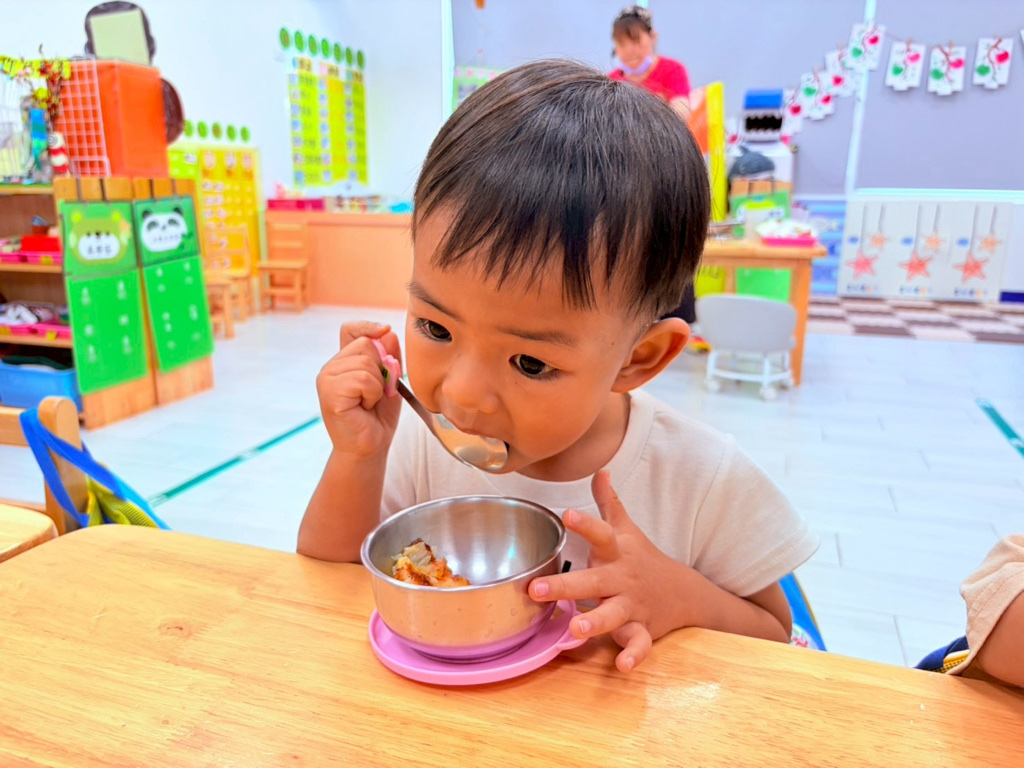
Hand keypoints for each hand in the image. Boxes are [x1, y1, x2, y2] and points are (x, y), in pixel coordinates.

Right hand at [316, 321, 402, 458]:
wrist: (370, 446)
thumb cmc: (378, 416)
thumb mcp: (390, 380)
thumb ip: (389, 355)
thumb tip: (386, 332)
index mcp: (344, 361)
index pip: (351, 329)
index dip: (368, 326)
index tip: (384, 331)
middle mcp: (332, 367)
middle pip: (366, 345)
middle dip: (382, 369)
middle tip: (376, 393)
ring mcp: (327, 378)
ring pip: (366, 362)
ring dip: (378, 386)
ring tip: (368, 402)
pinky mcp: (330, 392)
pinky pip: (363, 379)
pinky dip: (372, 394)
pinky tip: (364, 408)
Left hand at [528, 471, 688, 672]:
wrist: (684, 592)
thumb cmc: (642, 558)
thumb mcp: (627, 529)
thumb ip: (609, 503)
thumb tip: (600, 469)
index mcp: (617, 552)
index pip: (601, 534)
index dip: (585, 524)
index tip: (566, 515)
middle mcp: (622, 578)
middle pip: (593, 581)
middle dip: (565, 586)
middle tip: (537, 590)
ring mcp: (633, 605)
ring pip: (613, 614)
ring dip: (595, 621)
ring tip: (574, 627)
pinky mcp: (643, 629)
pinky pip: (639, 644)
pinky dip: (633, 654)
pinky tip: (623, 666)